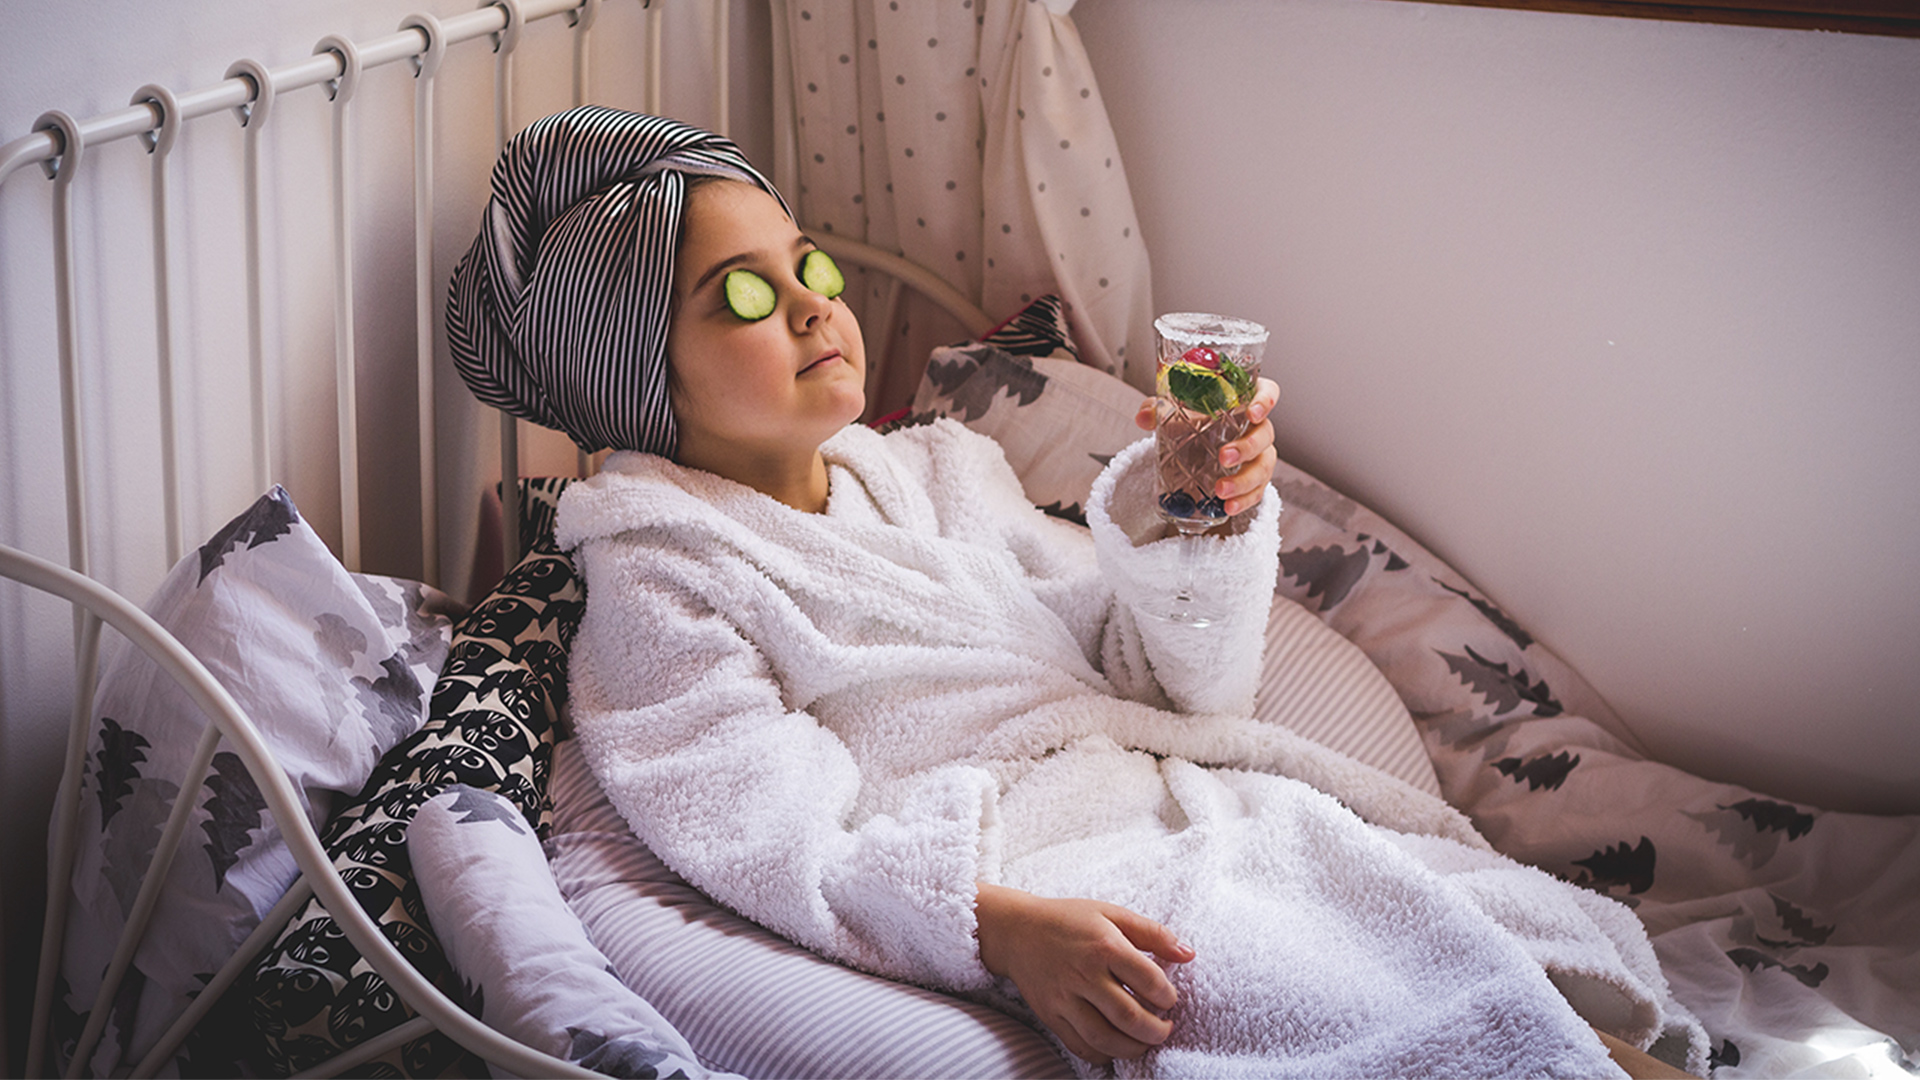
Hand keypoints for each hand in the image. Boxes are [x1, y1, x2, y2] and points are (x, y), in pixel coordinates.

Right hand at [975, 883, 1193, 1064]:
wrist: (1016, 930)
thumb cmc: (1068, 919)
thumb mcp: (1112, 913)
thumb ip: (1152, 933)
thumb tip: (1188, 954)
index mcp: (1105, 945)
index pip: (1149, 981)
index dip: (1168, 996)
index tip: (1169, 999)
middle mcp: (1084, 974)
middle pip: (1129, 1016)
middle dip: (1156, 1030)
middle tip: (1165, 1028)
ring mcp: (1065, 998)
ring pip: (1105, 1038)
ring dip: (1134, 1047)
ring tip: (1145, 1041)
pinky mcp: (1050, 1014)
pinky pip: (1080, 1045)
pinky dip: (1102, 1055)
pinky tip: (1115, 1047)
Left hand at [1135, 377, 1279, 517]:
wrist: (1192, 447)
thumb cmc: (1193, 421)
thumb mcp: (1175, 412)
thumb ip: (1159, 410)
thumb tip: (1144, 417)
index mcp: (1243, 401)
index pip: (1267, 392)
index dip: (1265, 400)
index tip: (1252, 412)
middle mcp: (1256, 427)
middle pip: (1265, 434)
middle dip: (1247, 447)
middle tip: (1224, 457)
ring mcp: (1258, 455)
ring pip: (1263, 466)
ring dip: (1244, 480)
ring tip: (1221, 491)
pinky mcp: (1255, 480)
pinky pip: (1257, 491)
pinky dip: (1244, 501)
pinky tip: (1228, 507)